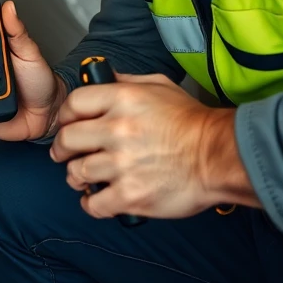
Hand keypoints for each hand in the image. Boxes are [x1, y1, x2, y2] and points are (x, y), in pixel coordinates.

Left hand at [50, 72, 255, 219]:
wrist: (218, 156)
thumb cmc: (193, 123)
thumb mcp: (160, 86)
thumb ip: (127, 81)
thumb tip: (103, 78)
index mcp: (122, 100)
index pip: (74, 104)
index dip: (66, 115)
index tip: (67, 125)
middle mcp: (117, 130)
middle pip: (67, 139)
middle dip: (63, 148)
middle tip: (67, 154)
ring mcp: (122, 165)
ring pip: (77, 172)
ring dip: (78, 176)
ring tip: (85, 177)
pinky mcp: (130, 195)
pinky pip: (94, 203)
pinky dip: (91, 203)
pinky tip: (98, 198)